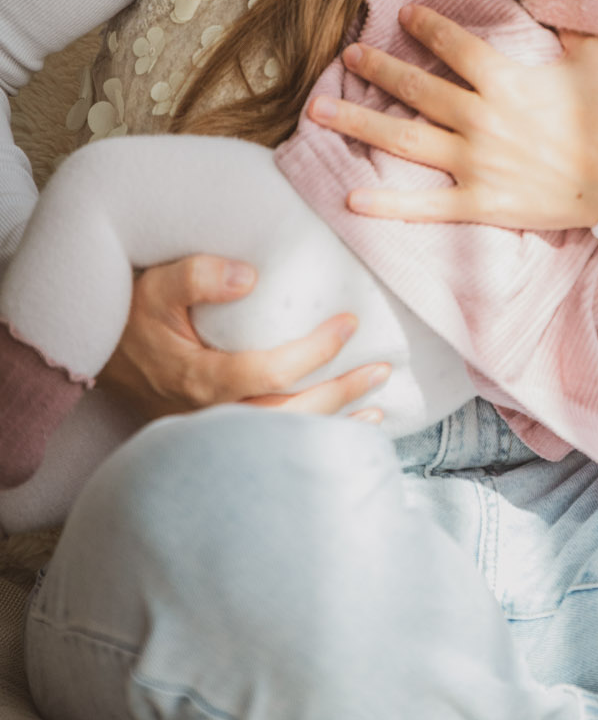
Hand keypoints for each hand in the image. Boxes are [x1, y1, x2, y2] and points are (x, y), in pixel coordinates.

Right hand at [99, 255, 389, 422]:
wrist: (93, 354)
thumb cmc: (132, 313)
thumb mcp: (156, 283)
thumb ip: (198, 274)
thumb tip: (249, 274)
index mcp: (200, 379)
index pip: (271, 372)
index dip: (315, 351)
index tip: (349, 322)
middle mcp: (209, 415)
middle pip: (287, 414)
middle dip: (340, 393)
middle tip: (382, 368)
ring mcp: (211, 433)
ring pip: (281, 438)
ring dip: (332, 423)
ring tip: (379, 410)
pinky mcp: (212, 438)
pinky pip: (268, 445)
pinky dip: (308, 439)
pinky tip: (342, 431)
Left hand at [306, 6, 597, 227]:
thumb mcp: (597, 56)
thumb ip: (570, 23)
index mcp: (507, 82)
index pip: (453, 46)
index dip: (425, 26)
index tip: (401, 15)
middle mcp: (482, 120)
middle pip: (416, 89)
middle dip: (377, 69)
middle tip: (348, 54)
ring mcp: (476, 165)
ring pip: (404, 140)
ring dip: (359, 122)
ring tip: (319, 110)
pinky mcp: (479, 203)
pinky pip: (424, 205)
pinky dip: (386, 205)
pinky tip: (350, 200)